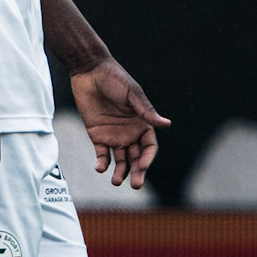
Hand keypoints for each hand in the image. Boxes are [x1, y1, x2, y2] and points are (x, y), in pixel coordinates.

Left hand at [71, 59, 168, 188]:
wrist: (90, 72)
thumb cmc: (115, 79)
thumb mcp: (132, 94)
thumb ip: (146, 111)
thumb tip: (166, 124)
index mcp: (143, 123)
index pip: (149, 148)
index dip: (147, 159)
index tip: (143, 167)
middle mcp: (130, 133)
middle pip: (136, 158)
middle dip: (136, 172)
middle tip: (135, 185)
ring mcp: (114, 135)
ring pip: (120, 160)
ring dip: (120, 172)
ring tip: (116, 182)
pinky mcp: (97, 135)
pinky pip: (102, 154)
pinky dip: (102, 163)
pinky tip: (100, 168)